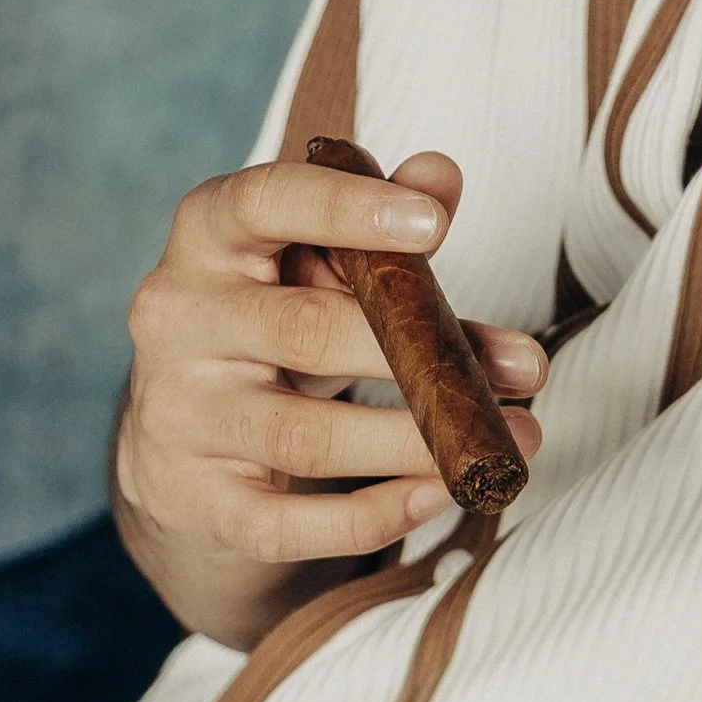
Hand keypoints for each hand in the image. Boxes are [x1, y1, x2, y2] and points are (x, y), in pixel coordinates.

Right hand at [114, 148, 545, 636]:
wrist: (188, 428)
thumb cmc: (277, 314)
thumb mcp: (321, 258)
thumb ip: (380, 216)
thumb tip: (439, 176)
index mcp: (207, 235)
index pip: (264, 200)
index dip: (348, 208)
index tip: (437, 226)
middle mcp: (175, 317)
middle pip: (306, 331)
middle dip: (424, 352)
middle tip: (526, 367)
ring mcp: (176, 413)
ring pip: (305, 439)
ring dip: (417, 444)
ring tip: (508, 441)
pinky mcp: (189, 498)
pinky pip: (283, 525)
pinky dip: (370, 516)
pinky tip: (435, 494)